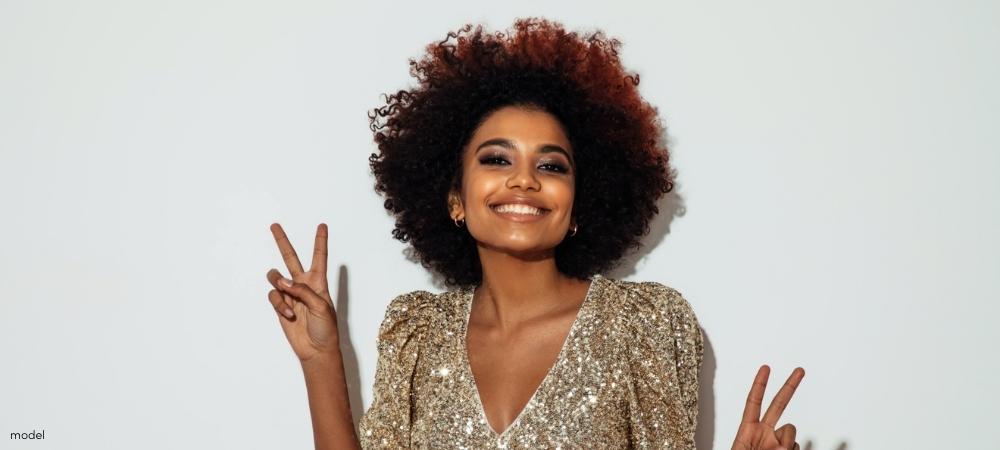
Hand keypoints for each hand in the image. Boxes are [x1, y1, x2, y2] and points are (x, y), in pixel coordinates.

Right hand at [266, 223, 339, 363]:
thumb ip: (302, 291)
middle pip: (290, 257)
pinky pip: (274, 296)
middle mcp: (303, 284)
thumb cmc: (326, 329)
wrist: (316, 349)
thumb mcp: (322, 306)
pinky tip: (289, 314)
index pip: (319, 257)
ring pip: (275, 277)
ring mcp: (290, 294)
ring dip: (278, 283)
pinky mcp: (280, 305)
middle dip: (282, 241)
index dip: (320, 241)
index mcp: (318, 282)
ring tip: (286, 293)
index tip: (322, 226)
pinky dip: (279, 304)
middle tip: (274, 225)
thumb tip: (283, 282)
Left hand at [731, 365, 805, 449]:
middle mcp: (764, 433)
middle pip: (778, 404)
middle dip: (789, 386)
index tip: (765, 368)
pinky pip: (797, 446)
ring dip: (786, 443)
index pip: (754, 401)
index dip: (760, 384)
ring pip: (791, 430)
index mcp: (748, 430)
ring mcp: (776, 442)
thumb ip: (760, 441)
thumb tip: (784, 446)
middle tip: (799, 371)